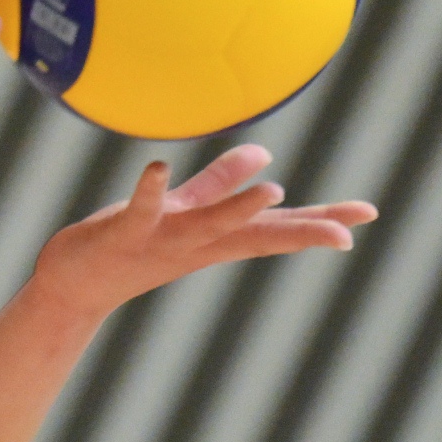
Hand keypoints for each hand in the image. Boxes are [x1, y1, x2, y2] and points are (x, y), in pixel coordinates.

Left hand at [32, 145, 377, 319]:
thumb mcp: (183, 214)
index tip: (368, 214)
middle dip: (300, 229)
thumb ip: (220, 186)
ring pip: (208, 224)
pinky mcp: (124, 232)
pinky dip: (149, 189)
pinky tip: (158, 166)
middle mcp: (196, 243)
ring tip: (274, 188)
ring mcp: (162, 240)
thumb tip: (265, 157)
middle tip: (346, 228)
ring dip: (238, 207)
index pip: (276, 229)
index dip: (321, 221)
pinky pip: (140, 208)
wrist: (74, 284)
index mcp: (215, 239)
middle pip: (255, 234)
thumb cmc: (132, 245)